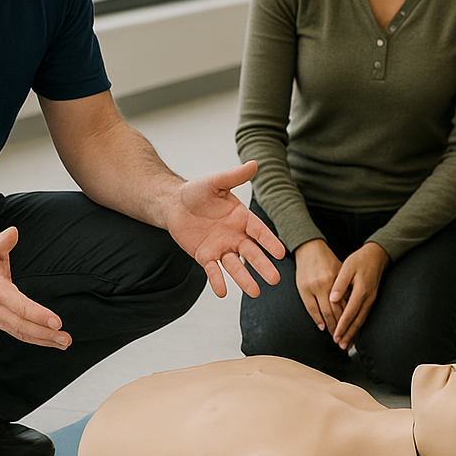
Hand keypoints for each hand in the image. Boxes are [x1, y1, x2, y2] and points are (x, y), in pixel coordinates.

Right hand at [0, 226, 70, 348]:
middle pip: (22, 325)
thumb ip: (1, 240)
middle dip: (46, 333)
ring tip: (63, 342)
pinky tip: (49, 340)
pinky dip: (33, 339)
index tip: (57, 321)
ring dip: (43, 340)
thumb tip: (12, 233)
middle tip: (66, 338)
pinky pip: (17, 333)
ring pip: (20, 333)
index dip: (38, 315)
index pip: (19, 306)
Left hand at [165, 162, 284, 297]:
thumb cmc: (197, 192)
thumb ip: (234, 177)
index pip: (260, 232)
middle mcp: (235, 236)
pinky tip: (222, 292)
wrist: (173, 203)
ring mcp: (221, 247)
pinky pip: (212, 270)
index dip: (270, 242)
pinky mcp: (205, 256)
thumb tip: (254, 163)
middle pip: (252, 253)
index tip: (281, 253)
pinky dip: (217, 280)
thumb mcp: (216, 182)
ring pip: (235, 266)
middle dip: (263, 266)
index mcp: (242, 218)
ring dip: (244, 279)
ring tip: (255, 292)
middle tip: (275, 280)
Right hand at [293, 239, 344, 333]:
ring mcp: (312, 287)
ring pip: (323, 312)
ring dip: (330, 326)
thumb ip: (345, 287)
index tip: (354, 329)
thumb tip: (352, 306)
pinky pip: (310, 308)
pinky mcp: (302, 289)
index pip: (345, 304)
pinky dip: (317, 318)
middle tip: (345, 339)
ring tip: (335, 336)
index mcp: (336, 279)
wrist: (308, 248)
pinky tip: (322, 326)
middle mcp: (324, 284)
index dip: (349, 318)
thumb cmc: (327, 260)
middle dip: (340, 327)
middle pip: (334, 311)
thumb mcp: (340, 270)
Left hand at [329, 243, 390, 348]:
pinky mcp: (371, 299)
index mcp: (361, 290)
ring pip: (362, 320)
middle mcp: (368, 297)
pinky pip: (365, 315)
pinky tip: (354, 332)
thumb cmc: (360, 260)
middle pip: (358, 320)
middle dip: (349, 334)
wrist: (377, 255)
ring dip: (354, 332)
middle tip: (341, 346)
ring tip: (347, 344)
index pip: (350, 312)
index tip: (336, 336)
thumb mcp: (347, 267)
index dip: (343, 325)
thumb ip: (340, 283)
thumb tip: (333, 298)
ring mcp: (371, 299)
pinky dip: (359, 325)